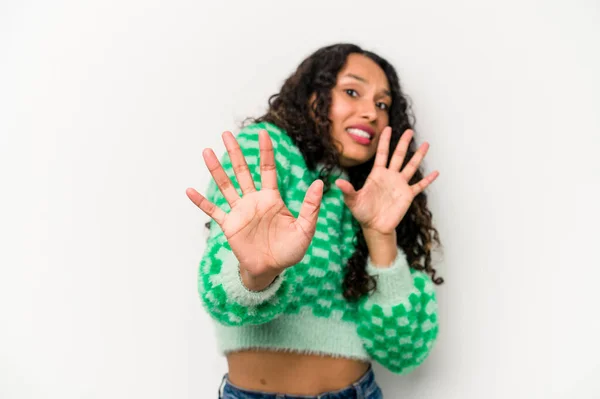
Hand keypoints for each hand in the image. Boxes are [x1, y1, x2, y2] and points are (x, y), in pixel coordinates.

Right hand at [186, 130, 323, 279]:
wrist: (271, 270)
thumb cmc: (289, 250)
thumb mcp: (305, 229)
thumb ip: (311, 207)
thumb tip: (320, 183)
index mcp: (272, 198)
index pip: (267, 169)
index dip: (265, 152)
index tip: (263, 133)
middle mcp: (254, 200)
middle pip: (242, 171)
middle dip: (235, 152)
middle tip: (226, 133)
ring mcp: (240, 212)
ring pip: (226, 185)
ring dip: (216, 169)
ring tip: (207, 151)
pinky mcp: (230, 225)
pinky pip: (213, 211)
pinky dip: (201, 202)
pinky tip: (189, 190)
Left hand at [335, 127, 438, 234]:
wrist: (375, 227)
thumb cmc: (363, 213)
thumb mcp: (353, 201)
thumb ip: (347, 190)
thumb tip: (337, 182)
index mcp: (377, 174)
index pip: (382, 154)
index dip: (384, 141)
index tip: (387, 128)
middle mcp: (390, 176)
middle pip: (399, 156)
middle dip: (404, 143)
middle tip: (409, 131)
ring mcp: (400, 185)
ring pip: (411, 166)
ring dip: (418, 156)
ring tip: (426, 144)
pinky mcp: (407, 195)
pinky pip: (419, 185)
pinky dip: (428, 179)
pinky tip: (436, 172)